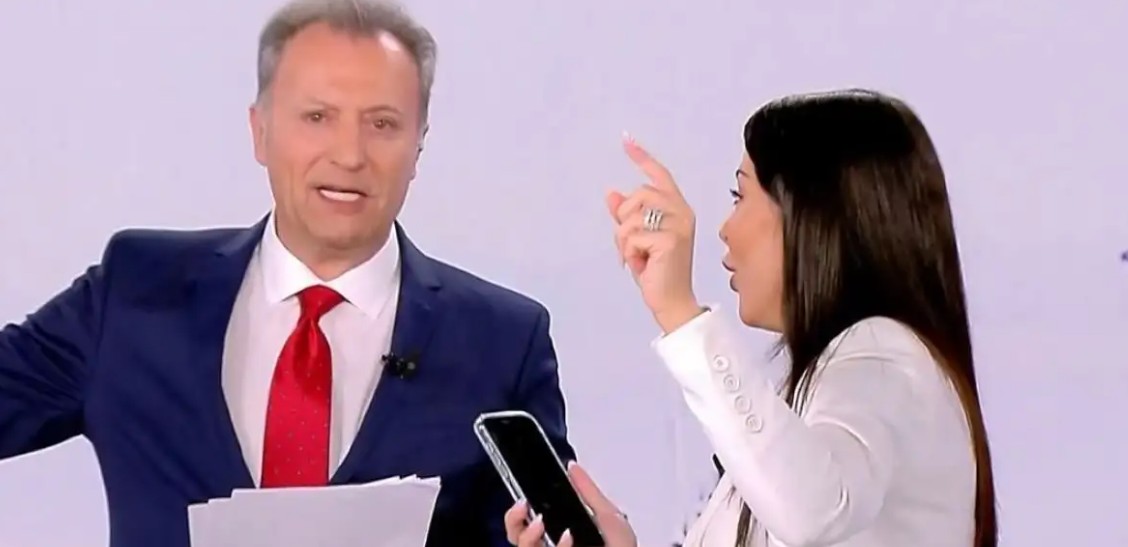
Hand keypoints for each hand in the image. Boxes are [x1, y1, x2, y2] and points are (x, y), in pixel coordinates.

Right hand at [504, 462, 637, 546]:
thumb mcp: (609, 516)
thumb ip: (588, 491)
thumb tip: (572, 467)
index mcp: (561, 533)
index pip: (528, 521)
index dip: (518, 509)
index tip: (522, 496)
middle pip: (516, 535)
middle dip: (513, 519)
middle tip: (523, 506)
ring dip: (527, 534)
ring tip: (540, 523)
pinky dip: (558, 546)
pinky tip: (567, 538)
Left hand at [607, 133, 702, 332]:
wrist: (672, 302)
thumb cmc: (658, 272)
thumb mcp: (638, 240)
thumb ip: (627, 217)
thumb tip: (612, 194)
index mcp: (678, 209)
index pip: (659, 176)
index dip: (642, 158)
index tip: (626, 141)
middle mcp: (682, 212)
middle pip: (638, 194)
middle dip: (625, 219)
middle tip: (631, 244)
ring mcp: (678, 225)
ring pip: (631, 216)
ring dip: (624, 240)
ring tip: (637, 257)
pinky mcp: (670, 240)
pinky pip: (631, 236)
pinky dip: (628, 253)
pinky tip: (640, 265)